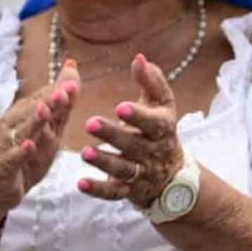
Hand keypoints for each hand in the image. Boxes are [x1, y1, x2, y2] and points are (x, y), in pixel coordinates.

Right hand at [0, 59, 80, 228]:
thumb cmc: (23, 157)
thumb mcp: (48, 132)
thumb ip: (62, 104)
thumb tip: (73, 69)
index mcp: (23, 116)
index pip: (42, 98)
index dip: (58, 89)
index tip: (73, 77)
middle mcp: (12, 126)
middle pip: (31, 111)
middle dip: (48, 100)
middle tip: (65, 89)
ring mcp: (6, 146)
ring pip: (21, 131)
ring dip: (33, 120)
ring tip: (45, 109)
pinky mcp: (3, 167)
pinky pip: (11, 158)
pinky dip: (20, 151)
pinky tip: (29, 145)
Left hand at [78, 55, 186, 206]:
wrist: (172, 176)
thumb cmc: (160, 131)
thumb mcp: (162, 106)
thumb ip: (151, 82)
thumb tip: (139, 57)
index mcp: (162, 129)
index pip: (153, 122)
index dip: (138, 115)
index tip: (120, 107)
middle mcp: (153, 152)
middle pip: (134, 145)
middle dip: (113, 135)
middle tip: (90, 123)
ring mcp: (141, 173)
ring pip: (124, 169)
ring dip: (104, 162)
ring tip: (85, 153)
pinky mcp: (128, 191)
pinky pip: (114, 193)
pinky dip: (97, 190)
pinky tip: (80, 183)